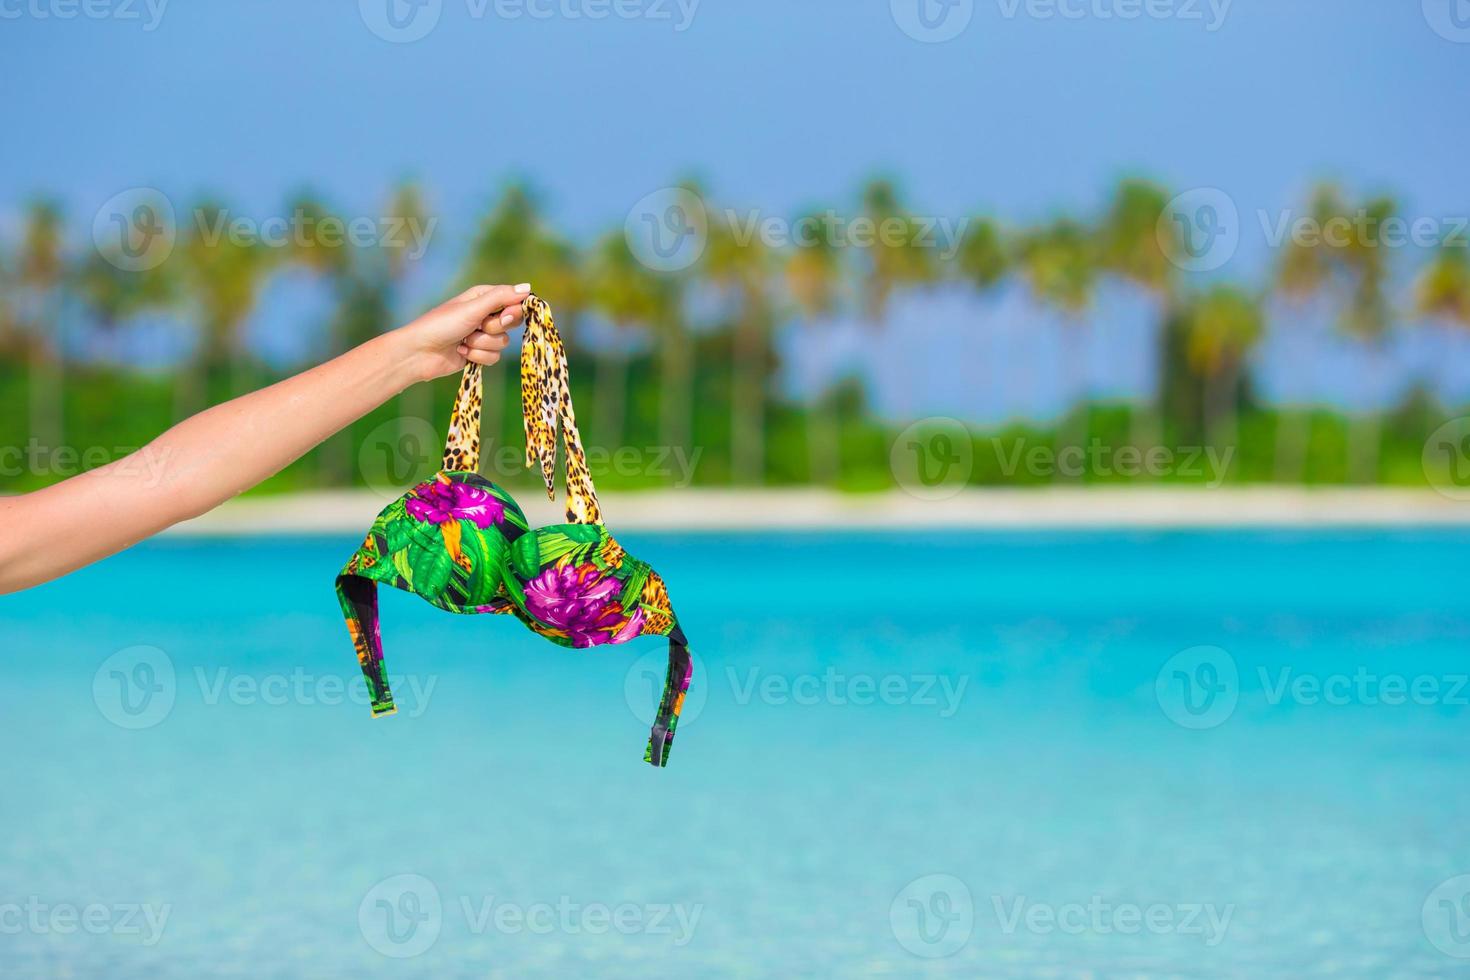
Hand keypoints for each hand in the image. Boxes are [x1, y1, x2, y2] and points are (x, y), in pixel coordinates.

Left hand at [394, 283, 530, 381]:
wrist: (419, 353)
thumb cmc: (441, 324)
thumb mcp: (472, 308)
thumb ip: (501, 297)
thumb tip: (528, 288)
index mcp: (483, 297)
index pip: (514, 301)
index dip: (513, 311)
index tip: (504, 316)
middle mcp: (485, 314)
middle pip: (512, 322)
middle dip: (494, 329)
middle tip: (478, 327)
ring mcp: (482, 335)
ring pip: (502, 343)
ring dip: (482, 344)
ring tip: (463, 341)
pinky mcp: (479, 353)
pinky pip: (494, 357)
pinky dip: (478, 356)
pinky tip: (461, 352)